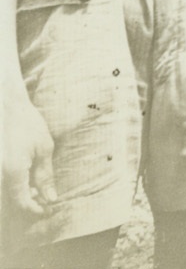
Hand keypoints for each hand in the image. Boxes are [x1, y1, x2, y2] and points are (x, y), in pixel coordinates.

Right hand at [3, 92, 56, 216]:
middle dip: (28, 201)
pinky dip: (15, 183)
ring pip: (7, 191)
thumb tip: (50, 198)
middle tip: (42, 195)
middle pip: (12, 199)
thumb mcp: (44, 149)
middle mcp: (0, 173)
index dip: (34, 208)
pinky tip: (24, 176)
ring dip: (21, 193)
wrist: (8, 108)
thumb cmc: (28, 125)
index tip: (46, 209)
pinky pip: (5, 181)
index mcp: (13, 172)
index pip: (21, 202)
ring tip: (34, 185)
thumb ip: (45, 176)